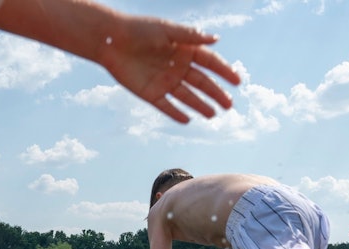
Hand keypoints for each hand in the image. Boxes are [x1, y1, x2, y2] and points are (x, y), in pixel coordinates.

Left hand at [100, 17, 240, 122]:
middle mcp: (177, 67)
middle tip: (230, 105)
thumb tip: (216, 40)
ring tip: (214, 115)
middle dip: (216, 93)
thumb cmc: (139, 30)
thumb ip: (190, 36)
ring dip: (201, 106)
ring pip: (187, 97)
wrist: (110, 40)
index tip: (237, 81)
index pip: (209, 62)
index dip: (224, 71)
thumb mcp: (167, 30)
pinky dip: (176, 113)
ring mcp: (164, 81)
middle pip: (201, 83)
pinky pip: (166, 107)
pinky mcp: (150, 93)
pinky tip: (188, 120)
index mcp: (183, 50)